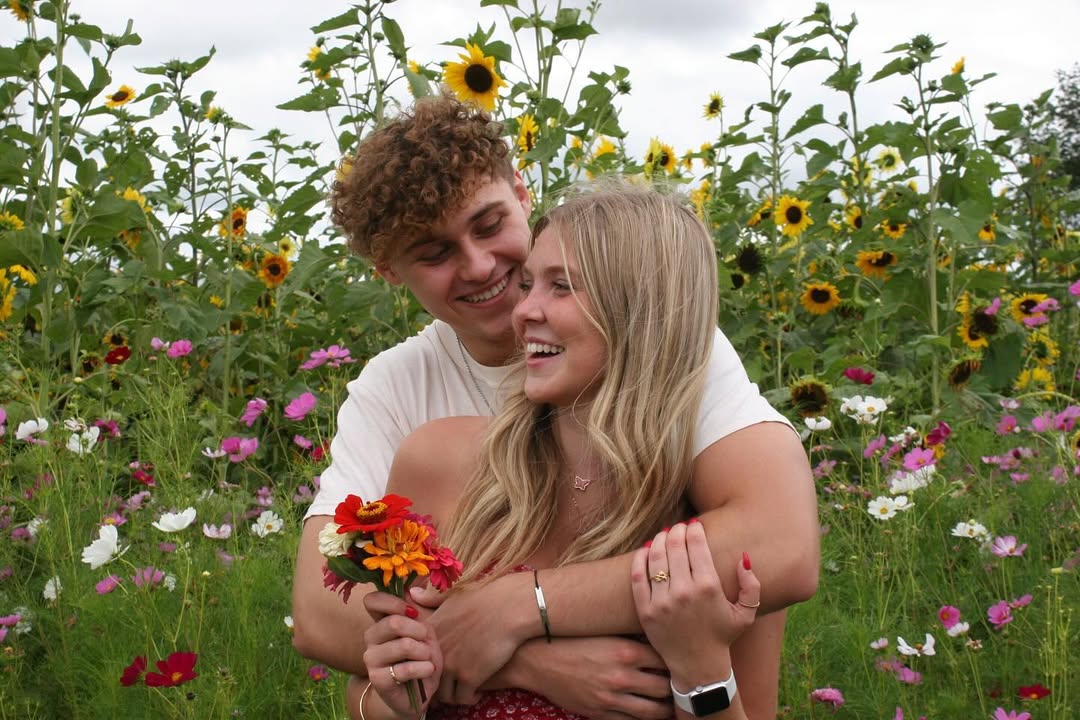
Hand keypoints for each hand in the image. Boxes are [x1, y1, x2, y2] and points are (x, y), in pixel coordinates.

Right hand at [362, 591, 442, 715]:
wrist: (419, 693)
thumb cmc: (423, 657)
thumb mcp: (428, 631)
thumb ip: (423, 609)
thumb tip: (413, 590)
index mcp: (381, 621)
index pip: (372, 600)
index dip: (394, 602)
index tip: (413, 612)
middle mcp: (371, 637)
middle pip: (393, 622)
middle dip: (420, 631)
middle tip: (427, 640)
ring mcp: (371, 658)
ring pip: (403, 645)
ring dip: (425, 652)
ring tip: (429, 658)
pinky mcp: (377, 679)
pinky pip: (405, 668)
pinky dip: (424, 668)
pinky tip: (427, 670)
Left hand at [425, 572, 531, 704]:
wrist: (509, 608)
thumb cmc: (485, 598)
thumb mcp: (453, 596)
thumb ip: (431, 600)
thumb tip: (413, 593)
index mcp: (430, 633)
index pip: (419, 659)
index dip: (429, 666)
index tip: (440, 670)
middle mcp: (436, 651)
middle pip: (429, 679)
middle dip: (438, 685)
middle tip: (450, 686)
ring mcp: (451, 665)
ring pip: (445, 694)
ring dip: (454, 695)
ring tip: (464, 692)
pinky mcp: (469, 676)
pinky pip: (463, 698)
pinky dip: (470, 699)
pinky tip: (478, 693)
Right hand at [512, 636, 673, 719]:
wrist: (537, 659)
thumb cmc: (572, 640)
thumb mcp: (605, 632)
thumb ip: (632, 638)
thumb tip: (660, 639)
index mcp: (626, 650)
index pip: (666, 660)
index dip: (677, 661)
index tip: (683, 661)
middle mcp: (622, 676)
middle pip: (665, 687)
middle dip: (676, 687)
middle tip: (684, 684)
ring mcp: (611, 698)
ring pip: (653, 711)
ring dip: (666, 708)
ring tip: (672, 703)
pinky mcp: (600, 713)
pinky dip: (643, 718)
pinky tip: (649, 712)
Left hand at [630, 521, 759, 683]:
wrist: (697, 667)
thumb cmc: (722, 637)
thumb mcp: (746, 614)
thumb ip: (751, 586)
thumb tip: (743, 558)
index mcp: (709, 587)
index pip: (696, 545)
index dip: (694, 529)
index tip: (693, 525)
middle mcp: (684, 592)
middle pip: (674, 546)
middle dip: (676, 531)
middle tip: (677, 528)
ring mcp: (662, 601)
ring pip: (655, 557)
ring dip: (659, 540)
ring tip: (664, 536)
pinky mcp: (645, 610)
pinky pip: (637, 576)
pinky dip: (640, 558)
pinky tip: (647, 550)